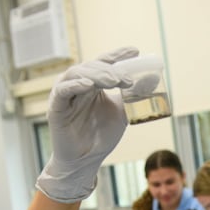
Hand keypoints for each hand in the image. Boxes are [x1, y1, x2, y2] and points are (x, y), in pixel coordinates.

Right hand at [36, 46, 138, 202]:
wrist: (86, 159)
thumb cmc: (101, 134)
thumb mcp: (124, 112)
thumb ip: (136, 95)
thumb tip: (154, 78)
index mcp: (93, 84)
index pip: (104, 63)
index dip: (118, 55)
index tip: (135, 51)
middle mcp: (77, 85)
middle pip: (92, 67)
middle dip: (112, 70)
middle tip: (129, 79)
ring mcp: (65, 95)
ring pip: (78, 74)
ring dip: (98, 75)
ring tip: (115, 80)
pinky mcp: (55, 108)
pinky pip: (62, 92)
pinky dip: (74, 85)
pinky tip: (88, 84)